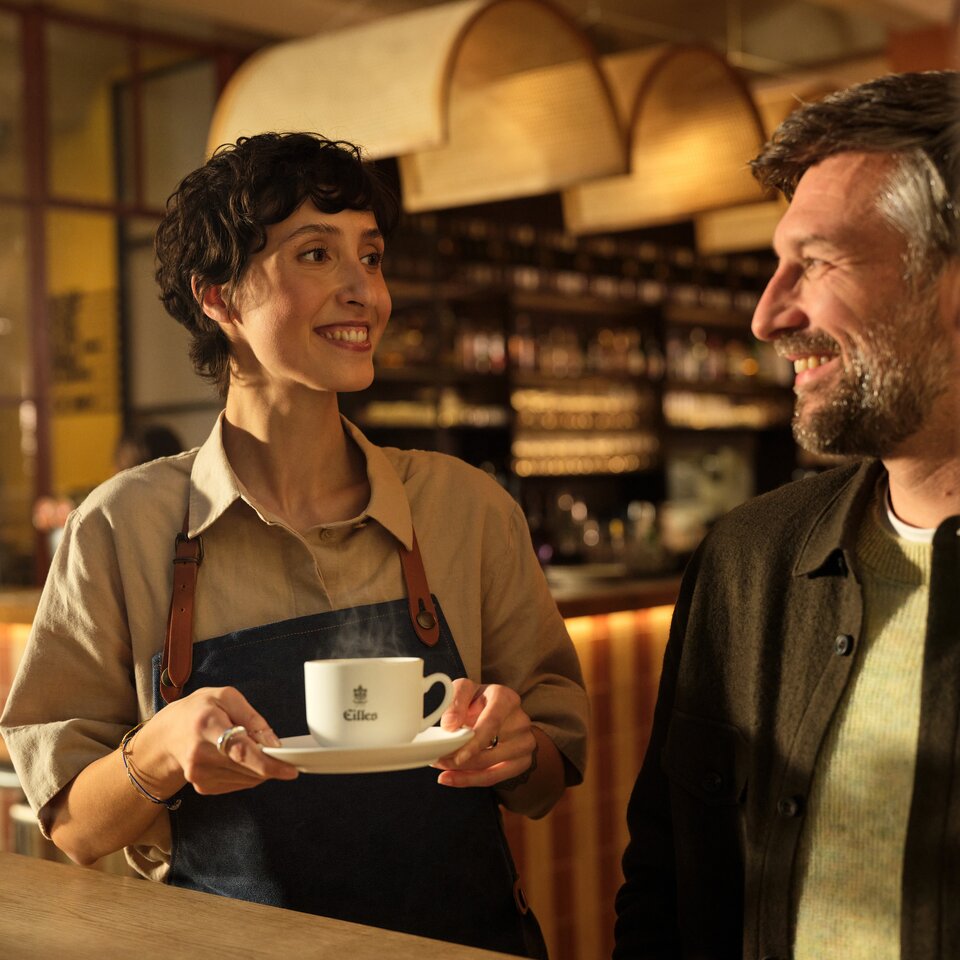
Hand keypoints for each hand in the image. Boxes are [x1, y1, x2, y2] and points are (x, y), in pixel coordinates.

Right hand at [128, 686, 298, 797]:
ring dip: (260, 769)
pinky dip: (247, 774)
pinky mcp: (201, 786)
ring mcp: (198, 774)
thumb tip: (273, 742)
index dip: (267, 763)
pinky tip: (242, 759)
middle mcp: (199, 754)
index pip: (240, 750)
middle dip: (271, 764)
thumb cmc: (201, 709)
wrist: (168, 733)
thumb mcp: (226, 697)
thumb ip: (253, 718)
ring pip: (246, 779)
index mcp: (206, 725)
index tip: (290, 770)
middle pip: (247, 768)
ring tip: (256, 750)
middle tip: (283, 755)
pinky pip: (237, 784)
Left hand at [433, 679, 536, 788]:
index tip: (457, 756)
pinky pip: (495, 777)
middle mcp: (520, 721)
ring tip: (442, 767)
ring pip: (490, 767)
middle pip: (490, 749)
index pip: (492, 722)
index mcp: (506, 699)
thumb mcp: (465, 690)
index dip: (475, 742)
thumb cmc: (480, 700)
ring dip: (462, 772)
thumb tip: (450, 725)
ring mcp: (525, 743)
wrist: (501, 712)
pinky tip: (454, 778)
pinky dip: (471, 780)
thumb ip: (455, 701)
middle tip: (437, 759)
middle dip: (460, 759)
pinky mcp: (522, 761)